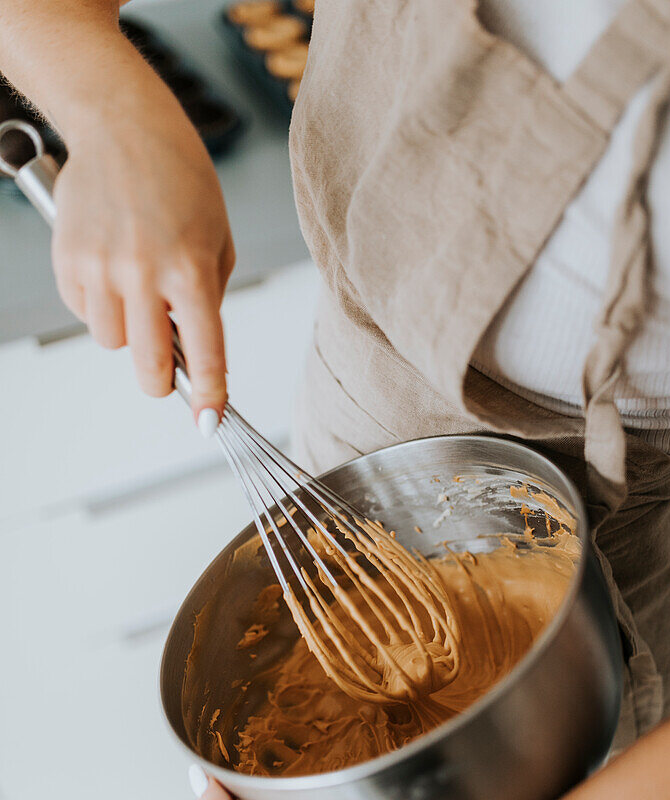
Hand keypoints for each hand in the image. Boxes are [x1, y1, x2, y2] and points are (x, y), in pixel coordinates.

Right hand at [51, 69, 234, 420]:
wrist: (122, 125)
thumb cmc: (179, 178)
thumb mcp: (217, 238)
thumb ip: (208, 297)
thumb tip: (196, 348)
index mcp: (190, 268)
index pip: (206, 352)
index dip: (209, 396)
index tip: (209, 419)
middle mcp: (143, 272)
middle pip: (150, 365)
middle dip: (162, 380)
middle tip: (167, 372)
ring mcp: (100, 267)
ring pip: (111, 344)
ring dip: (127, 334)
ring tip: (137, 294)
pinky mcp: (67, 259)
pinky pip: (83, 313)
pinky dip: (99, 306)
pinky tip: (111, 271)